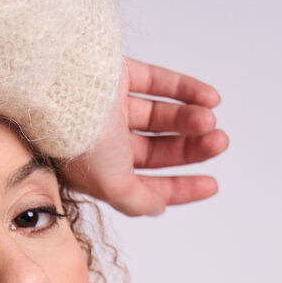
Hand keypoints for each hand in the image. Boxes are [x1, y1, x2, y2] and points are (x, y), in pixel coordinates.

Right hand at [62, 56, 228, 215]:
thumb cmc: (82, 141)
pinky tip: (210, 99)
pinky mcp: (118, 74)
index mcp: (100, 172)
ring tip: (210, 120)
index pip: (146, 183)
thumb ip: (136, 201)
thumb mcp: (112, 186)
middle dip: (191, 149)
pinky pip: (159, 82)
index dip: (180, 187)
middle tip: (219, 142)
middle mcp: (105, 142)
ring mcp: (111, 107)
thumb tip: (157, 208)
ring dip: (191, 119)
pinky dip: (187, 90)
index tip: (211, 184)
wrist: (62, 91)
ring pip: (161, 116)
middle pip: (158, 149)